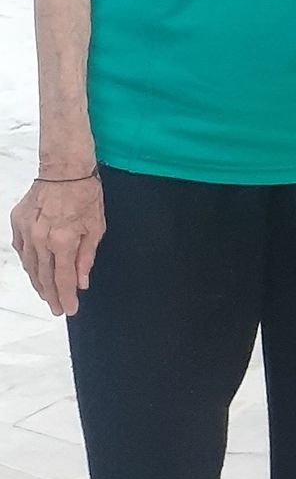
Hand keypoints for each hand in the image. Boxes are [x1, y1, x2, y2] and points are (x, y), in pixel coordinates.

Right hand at [10, 176, 104, 315]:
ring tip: (47, 295)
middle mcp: (40, 239)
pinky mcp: (17, 222)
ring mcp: (26, 230)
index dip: (66, 297)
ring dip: (38, 283)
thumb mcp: (96, 228)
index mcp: (62, 240)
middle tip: (58, 309)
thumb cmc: (85, 194)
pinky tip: (35, 271)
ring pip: (30, 266)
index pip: (62, 279)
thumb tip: (81, 282)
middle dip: (52, 296)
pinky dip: (29, 263)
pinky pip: (21, 250)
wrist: (64, 167)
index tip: (70, 310)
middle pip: (44, 277)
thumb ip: (86, 258)